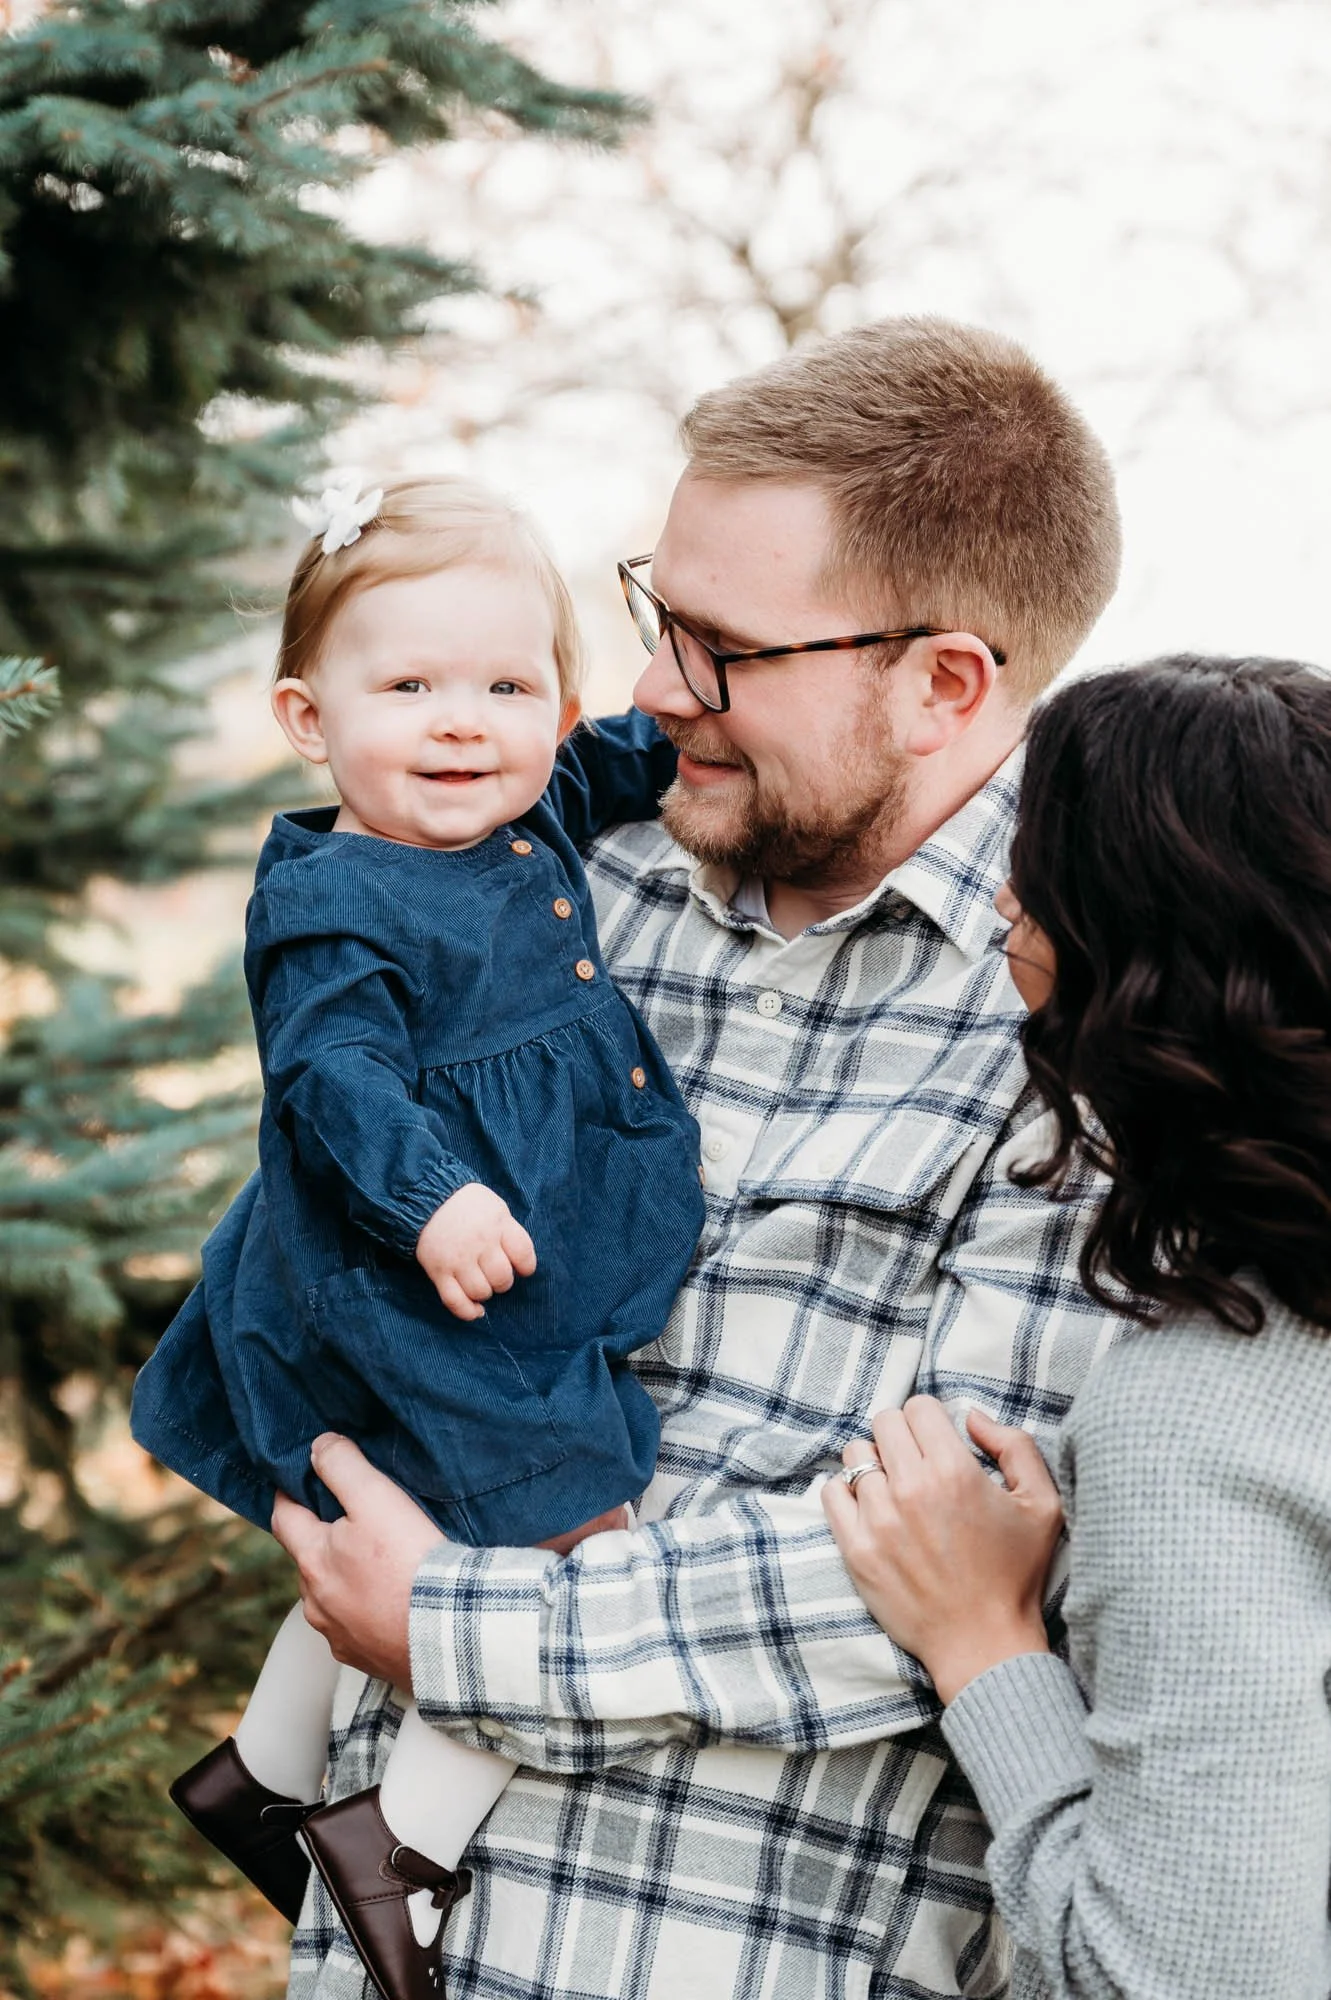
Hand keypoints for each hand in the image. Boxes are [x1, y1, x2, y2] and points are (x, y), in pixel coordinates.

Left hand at [271, 1433, 446, 1689]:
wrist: (447, 1632)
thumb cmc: (410, 1563)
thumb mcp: (376, 1498)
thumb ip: (343, 1466)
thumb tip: (319, 1446)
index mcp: (313, 1561)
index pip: (284, 1518)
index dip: (290, 1494)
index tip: (298, 1482)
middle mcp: (316, 1603)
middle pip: (309, 1560)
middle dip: (324, 1540)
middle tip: (354, 1523)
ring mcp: (338, 1635)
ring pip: (331, 1597)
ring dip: (345, 1581)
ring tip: (379, 1568)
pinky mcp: (364, 1659)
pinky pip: (356, 1629)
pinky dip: (366, 1613)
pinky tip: (392, 1604)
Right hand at [416, 1182, 536, 1320]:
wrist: (427, 1197)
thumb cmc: (468, 1205)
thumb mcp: (496, 1207)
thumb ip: (509, 1232)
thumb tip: (520, 1264)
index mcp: (498, 1224)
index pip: (523, 1254)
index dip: (526, 1267)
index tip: (521, 1268)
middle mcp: (479, 1242)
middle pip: (502, 1278)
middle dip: (503, 1281)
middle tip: (496, 1274)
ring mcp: (458, 1259)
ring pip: (480, 1292)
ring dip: (485, 1293)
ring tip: (481, 1282)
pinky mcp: (438, 1272)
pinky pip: (455, 1301)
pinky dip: (468, 1312)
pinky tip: (476, 1310)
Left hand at [822, 1398, 1062, 1704]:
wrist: (984, 1644)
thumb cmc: (1016, 1575)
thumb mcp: (1043, 1504)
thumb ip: (1015, 1445)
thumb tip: (972, 1418)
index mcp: (955, 1471)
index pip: (918, 1407)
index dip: (930, 1419)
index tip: (938, 1442)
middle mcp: (911, 1489)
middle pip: (884, 1422)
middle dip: (902, 1434)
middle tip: (918, 1463)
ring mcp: (878, 1519)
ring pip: (856, 1454)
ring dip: (875, 1463)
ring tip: (895, 1487)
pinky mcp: (855, 1548)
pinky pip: (831, 1492)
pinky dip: (847, 1491)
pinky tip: (870, 1506)